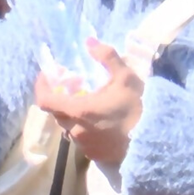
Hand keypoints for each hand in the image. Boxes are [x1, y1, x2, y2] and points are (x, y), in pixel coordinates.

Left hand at [33, 39, 143, 165]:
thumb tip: (89, 41)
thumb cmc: (136, 109)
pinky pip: (79, 136)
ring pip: (67, 124)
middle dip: (62, 96)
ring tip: (91, 100)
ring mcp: (81, 143)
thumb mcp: (125, 78)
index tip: (49, 75)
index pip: (44, 100)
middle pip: (56, 111)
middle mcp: (74, 129)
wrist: (151, 141)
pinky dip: (82, 125)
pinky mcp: (90, 153)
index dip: (42, 86)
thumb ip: (107, 57)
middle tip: (77, 84)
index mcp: (77, 110)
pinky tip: (100, 119)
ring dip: (73, 111)